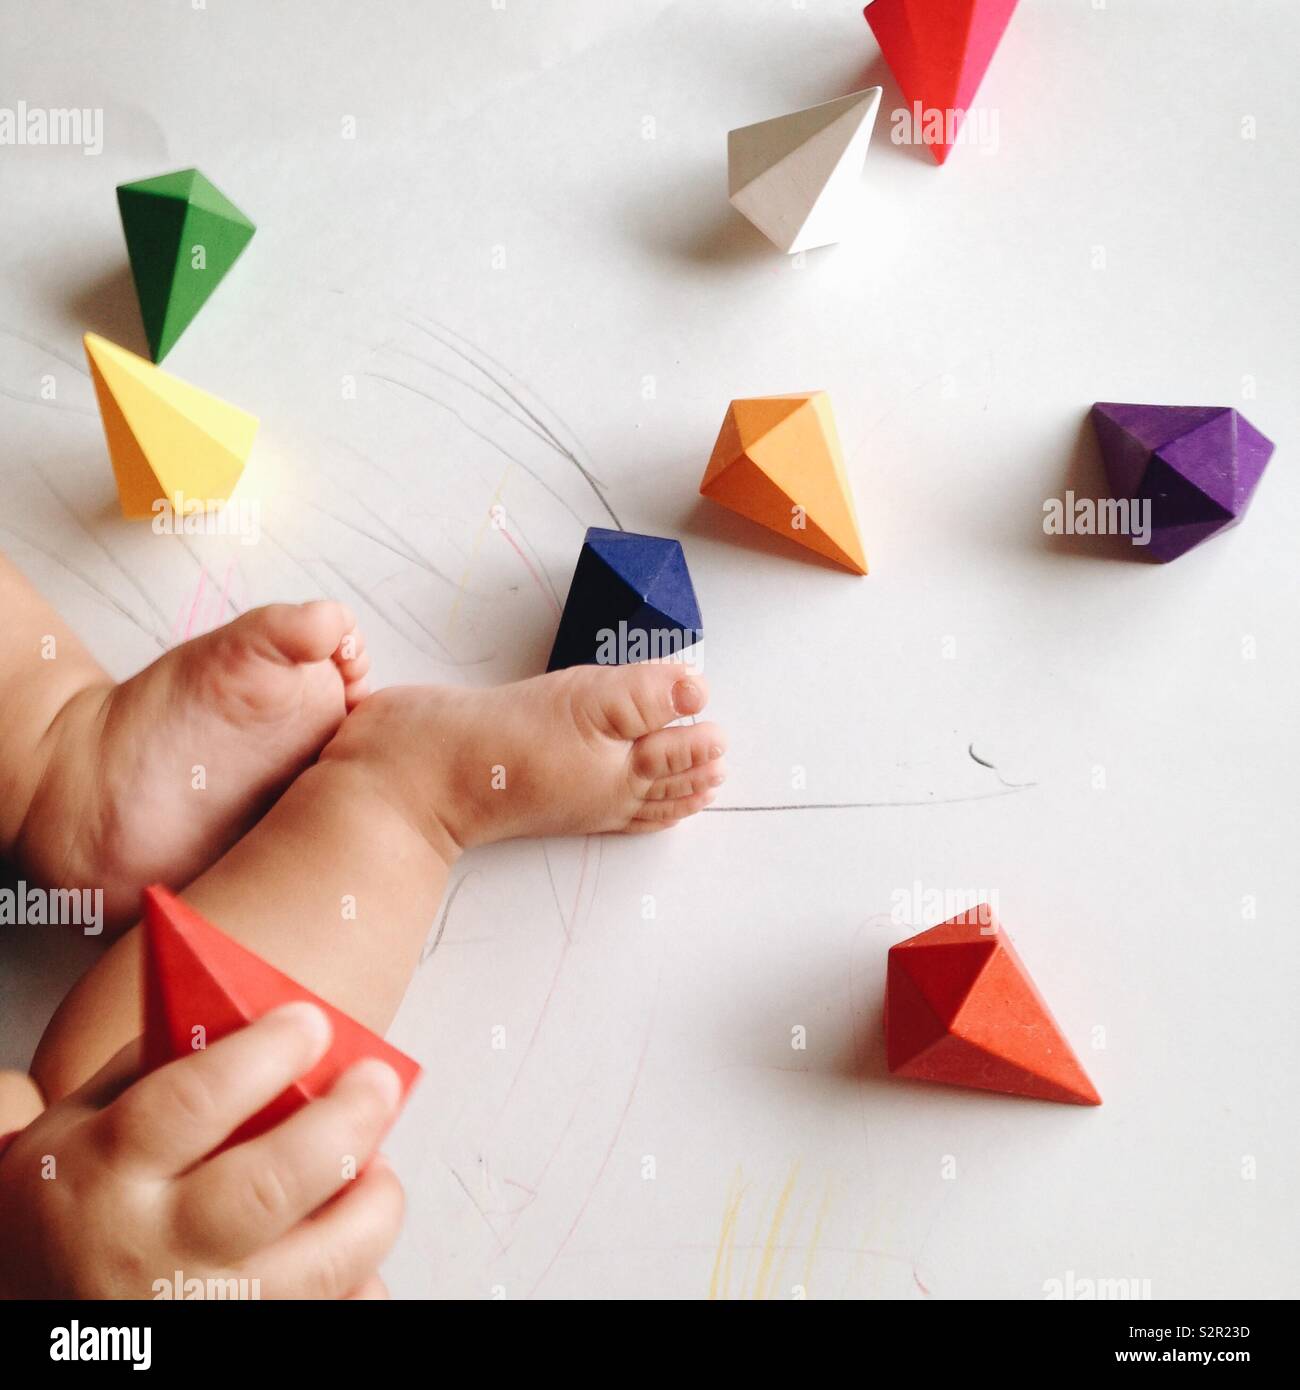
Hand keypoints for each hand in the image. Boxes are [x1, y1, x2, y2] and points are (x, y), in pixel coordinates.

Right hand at [0, 1003, 404, 1298]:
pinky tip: (347, 1242)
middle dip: (345, 1123)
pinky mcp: (236, 1351)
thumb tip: (260, 1020)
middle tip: (376, 1082)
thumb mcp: (78, 1123)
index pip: (195, 1103)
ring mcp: (198, 1314)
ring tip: (376, 1168)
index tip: (311, 1022)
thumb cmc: (64, 1207)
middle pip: (271, 1185)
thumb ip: (158, 1067)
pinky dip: (360, 1278)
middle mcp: (149, 1254)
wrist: (24, 1309)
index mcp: (104, 1174)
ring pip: (320, 1267)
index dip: (267, 1053)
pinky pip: (332, 1315)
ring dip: (371, 1206)